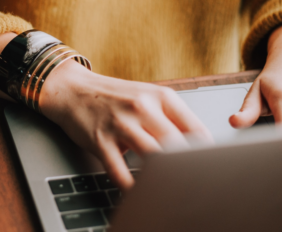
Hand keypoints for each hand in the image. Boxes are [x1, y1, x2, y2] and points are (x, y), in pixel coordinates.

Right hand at [39, 60, 212, 190]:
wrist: (73, 90)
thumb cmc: (113, 97)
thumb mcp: (146, 97)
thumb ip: (171, 118)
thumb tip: (199, 146)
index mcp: (160, 96)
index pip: (195, 129)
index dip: (206, 153)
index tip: (209, 168)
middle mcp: (142, 108)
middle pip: (176, 145)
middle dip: (186, 168)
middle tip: (192, 184)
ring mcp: (120, 124)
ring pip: (152, 158)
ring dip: (161, 177)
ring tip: (168, 190)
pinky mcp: (100, 140)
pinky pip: (119, 171)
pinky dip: (130, 186)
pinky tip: (138, 192)